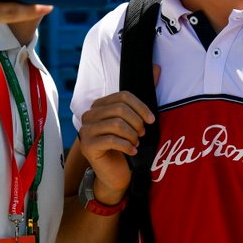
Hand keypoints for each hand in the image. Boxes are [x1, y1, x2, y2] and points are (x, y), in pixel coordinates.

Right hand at [78, 88, 156, 203]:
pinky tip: (133, 151)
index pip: (123, 96)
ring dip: (132, 134)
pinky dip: (126, 145)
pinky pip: (110, 140)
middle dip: (136, 122)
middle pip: (119, 109)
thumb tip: (156, 68)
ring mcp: (85, 130)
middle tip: (142, 134)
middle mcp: (89, 115)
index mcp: (100, 105)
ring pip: (115, 124)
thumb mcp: (135, 121)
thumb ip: (143, 97)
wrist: (116, 174)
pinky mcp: (87, 145)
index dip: (140, 106)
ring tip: (136, 142)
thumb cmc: (126, 145)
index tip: (151, 120)